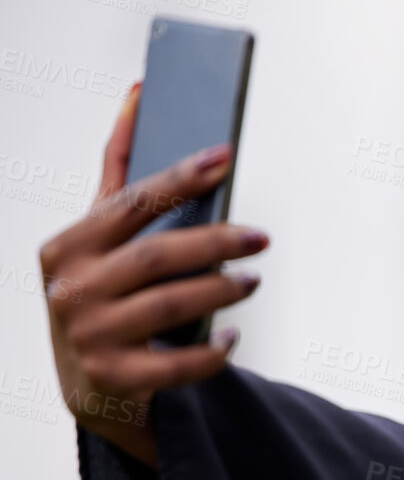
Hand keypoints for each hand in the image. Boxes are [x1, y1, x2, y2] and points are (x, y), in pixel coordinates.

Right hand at [38, 80, 267, 467]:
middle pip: (156, 257)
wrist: (89, 384)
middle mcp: (70, 289)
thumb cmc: (103, 294)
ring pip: (168, 306)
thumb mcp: (101, 236)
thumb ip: (120, 171)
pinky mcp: (113, 379)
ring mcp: (88, 337)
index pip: (130, 204)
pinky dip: (212, 352)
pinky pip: (176, 365)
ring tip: (252, 280)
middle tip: (261, 237)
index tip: (225, 156)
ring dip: (221, 290)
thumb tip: (140, 95)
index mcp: (67, 246)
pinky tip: (232, 338)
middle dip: (215, 242)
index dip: (179, 178)